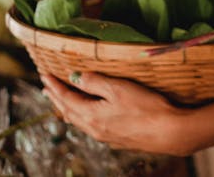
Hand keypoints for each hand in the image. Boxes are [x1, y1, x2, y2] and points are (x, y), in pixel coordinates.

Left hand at [40, 71, 192, 154]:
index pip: (66, 98)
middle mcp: (94, 128)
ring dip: (68, 108)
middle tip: (46, 88)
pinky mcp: (117, 139)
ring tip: (61, 102)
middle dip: (56, 98)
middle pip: (69, 111)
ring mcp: (105, 136)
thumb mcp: (119, 89)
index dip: (55, 86)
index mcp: (91, 115)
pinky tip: (88, 117)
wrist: (169, 132)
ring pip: (79, 121)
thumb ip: (95, 82)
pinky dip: (82, 117)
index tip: (44, 75)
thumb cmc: (146, 108)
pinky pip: (91, 127)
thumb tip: (74, 76)